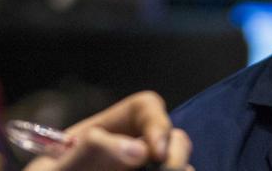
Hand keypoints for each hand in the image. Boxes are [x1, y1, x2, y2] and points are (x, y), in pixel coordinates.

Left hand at [22, 91, 192, 170]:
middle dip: (178, 150)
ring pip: (179, 164)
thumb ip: (89, 155)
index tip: (154, 151)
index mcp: (106, 133)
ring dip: (183, 168)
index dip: (157, 121)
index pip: (144, 108)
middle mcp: (130, 151)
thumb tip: (137, 149)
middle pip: (171, 135)